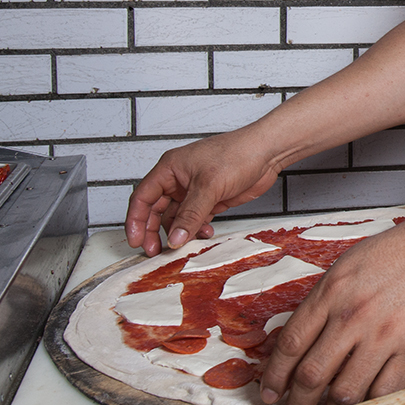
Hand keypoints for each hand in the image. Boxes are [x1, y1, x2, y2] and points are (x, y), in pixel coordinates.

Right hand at [125, 131, 282, 255]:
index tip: (136, 241)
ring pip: (177, 217)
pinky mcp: (210, 199)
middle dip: (155, 231)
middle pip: (156, 210)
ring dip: (180, 231)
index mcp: (169, 168)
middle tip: (156, 251)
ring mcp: (194, 190)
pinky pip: (195, 219)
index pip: (143, 197)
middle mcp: (178, 179)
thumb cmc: (238, 154)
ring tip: (185, 243)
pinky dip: (196, 228)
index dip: (136, 221)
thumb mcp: (209, 186)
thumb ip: (190, 215)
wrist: (267, 153)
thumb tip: (175, 238)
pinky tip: (205, 232)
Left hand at [257, 215, 404, 404]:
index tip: (269, 392)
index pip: (290, 345)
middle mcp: (352, 317)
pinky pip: (383, 392)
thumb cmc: (399, 252)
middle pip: (311, 375)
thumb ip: (323, 301)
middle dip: (297, 403)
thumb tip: (301, 339)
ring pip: (345, 392)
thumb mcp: (347, 266)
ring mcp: (384, 336)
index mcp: (331, 293)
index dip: (274, 376)